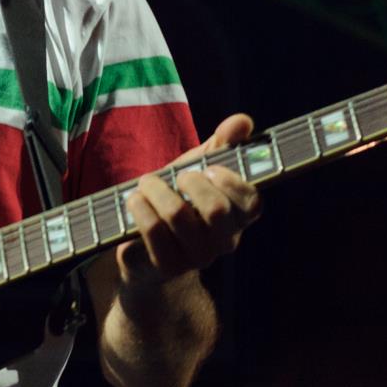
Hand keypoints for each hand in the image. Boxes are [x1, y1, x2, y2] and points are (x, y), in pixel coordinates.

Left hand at [116, 113, 263, 289]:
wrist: (145, 249)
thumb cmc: (178, 200)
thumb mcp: (199, 168)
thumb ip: (222, 143)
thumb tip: (243, 121)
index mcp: (238, 217)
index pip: (252, 202)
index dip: (232, 182)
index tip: (210, 168)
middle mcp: (224, 241)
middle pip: (216, 210)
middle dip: (190, 182)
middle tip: (177, 176)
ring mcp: (197, 257)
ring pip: (178, 215)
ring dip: (156, 189)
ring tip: (146, 183)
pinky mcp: (167, 266)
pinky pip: (152, 230)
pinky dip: (140, 207)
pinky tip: (135, 201)